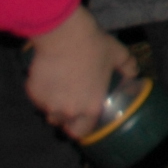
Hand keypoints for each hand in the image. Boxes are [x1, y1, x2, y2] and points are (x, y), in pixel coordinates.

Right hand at [25, 6, 131, 138]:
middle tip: (70, 102)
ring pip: (48, 112)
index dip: (82, 127)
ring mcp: (47, 104)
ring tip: (60, 89)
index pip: (82, 132)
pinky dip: (42, 93)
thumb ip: (128, 67)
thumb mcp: (118, 54)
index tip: (82, 119)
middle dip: (65, 118)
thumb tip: (134, 73)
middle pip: (62, 124)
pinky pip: (37, 98)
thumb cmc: (94, 46)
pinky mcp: (33, 93)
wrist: (64, 36)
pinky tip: (49, 78)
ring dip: (53, 105)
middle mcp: (68, 111)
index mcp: (90, 108)